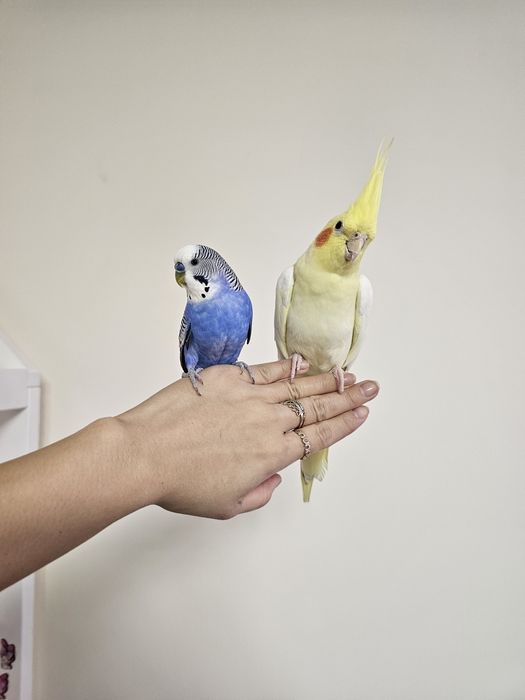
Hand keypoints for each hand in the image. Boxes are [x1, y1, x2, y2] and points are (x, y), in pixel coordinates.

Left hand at [116, 358, 378, 518]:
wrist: (145, 453)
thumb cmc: (181, 483)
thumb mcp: (227, 505)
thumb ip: (259, 493)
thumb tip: (272, 477)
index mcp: (272, 454)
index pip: (320, 436)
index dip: (345, 424)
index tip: (362, 413)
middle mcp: (268, 422)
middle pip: (317, 407)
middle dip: (348, 397)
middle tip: (369, 387)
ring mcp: (249, 396)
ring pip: (298, 385)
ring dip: (326, 380)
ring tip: (347, 373)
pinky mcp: (228, 378)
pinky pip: (266, 370)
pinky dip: (288, 366)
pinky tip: (304, 362)